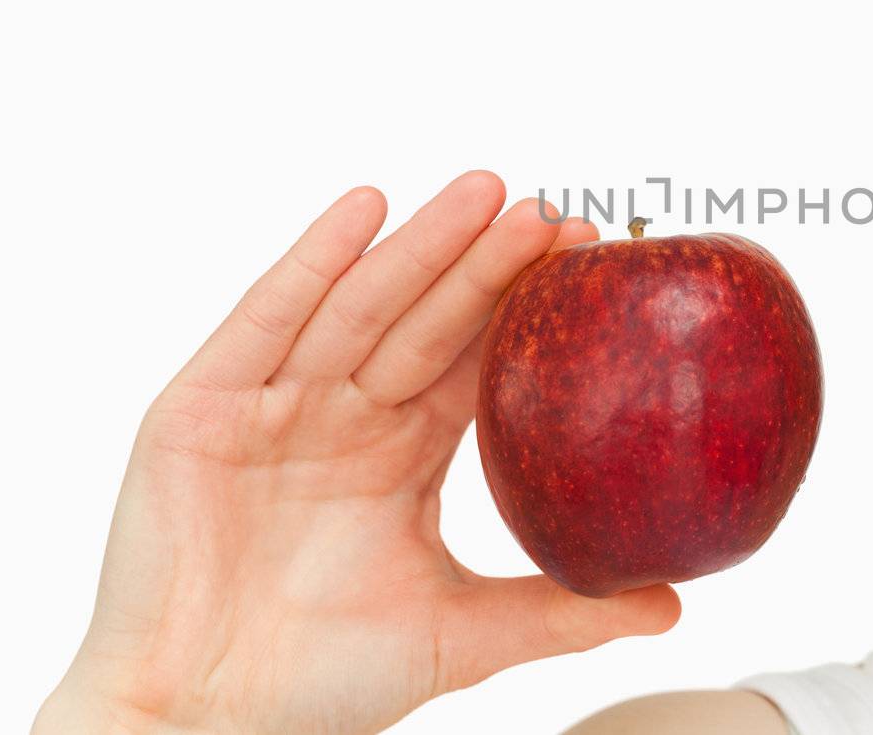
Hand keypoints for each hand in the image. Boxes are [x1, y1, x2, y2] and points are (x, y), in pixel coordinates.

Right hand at [34, 171, 681, 734]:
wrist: (203, 725)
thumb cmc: (319, 684)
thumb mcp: (459, 634)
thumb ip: (558, 609)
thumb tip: (670, 606)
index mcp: (401, 453)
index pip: (473, 360)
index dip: (524, 310)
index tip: (587, 260)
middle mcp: (343, 416)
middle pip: (425, 320)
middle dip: (485, 263)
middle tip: (548, 210)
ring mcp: (274, 405)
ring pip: (358, 306)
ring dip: (419, 246)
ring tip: (485, 191)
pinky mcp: (202, 408)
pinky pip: (263, 321)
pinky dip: (311, 262)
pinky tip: (364, 208)